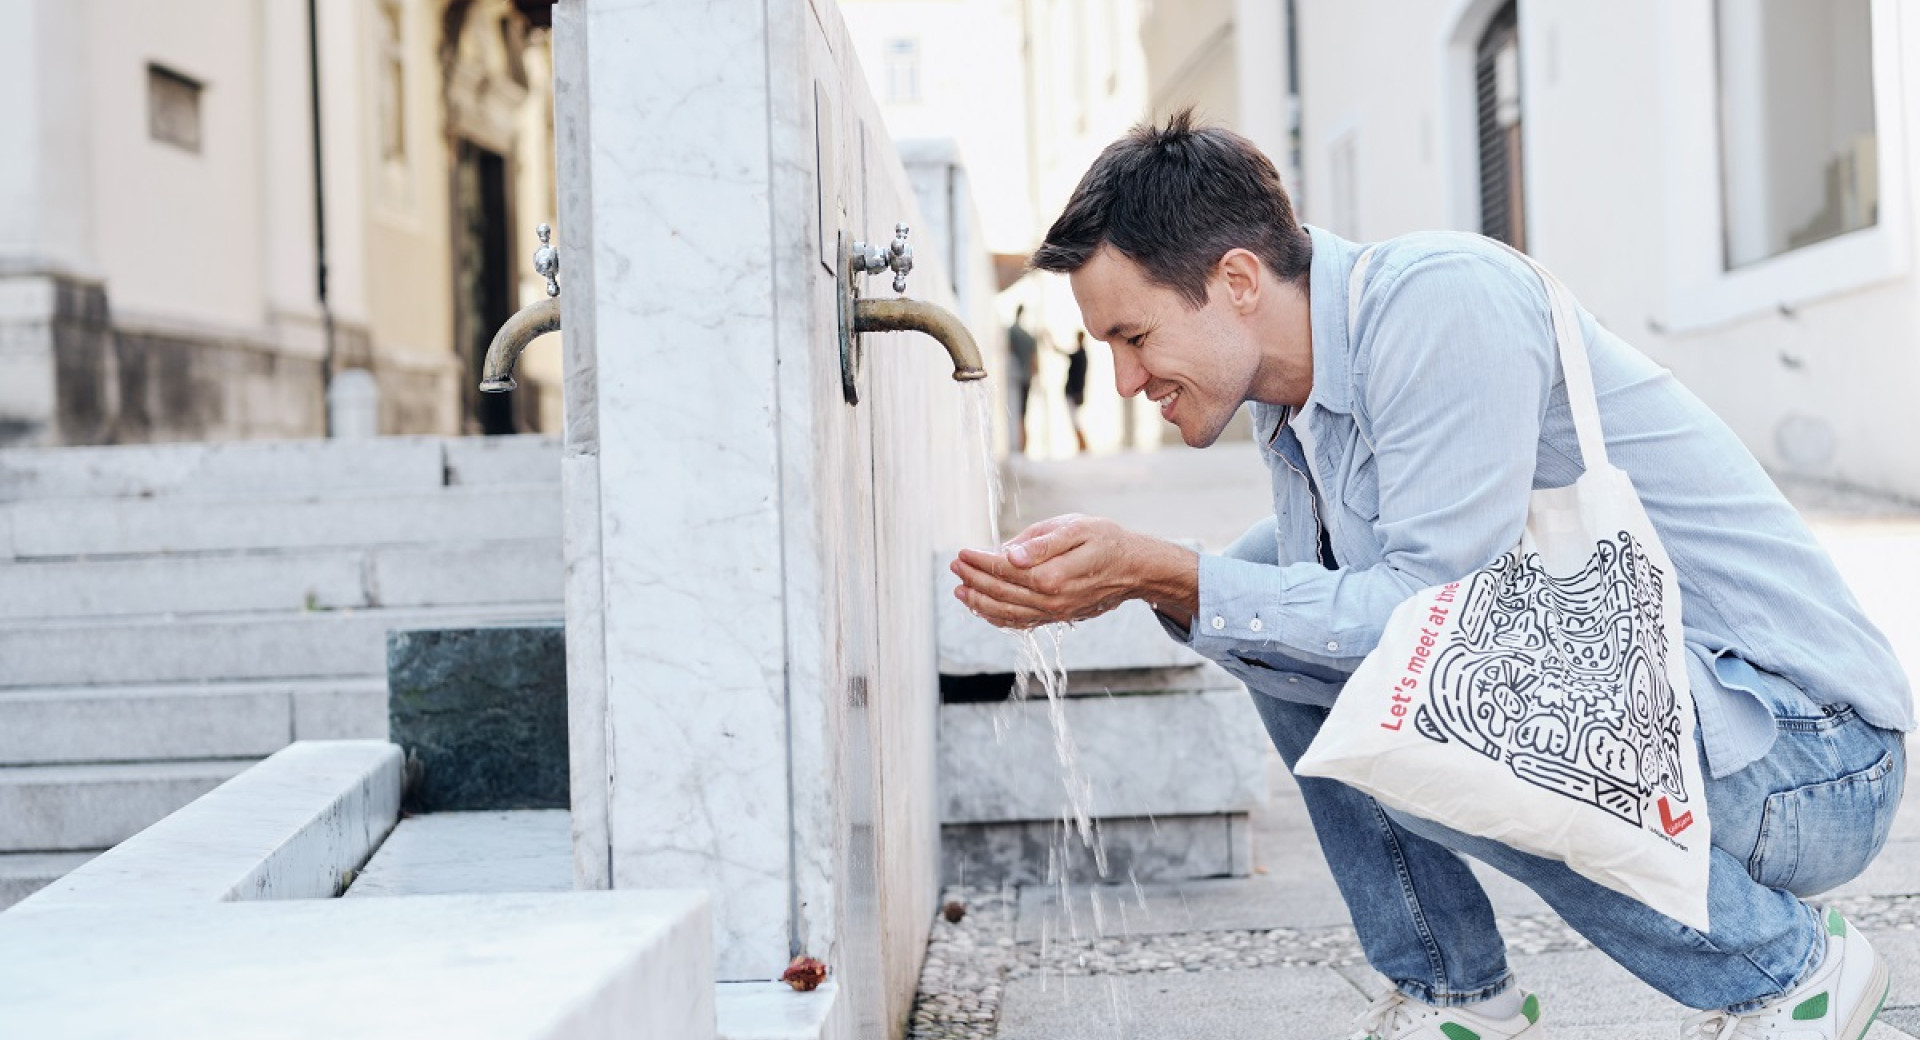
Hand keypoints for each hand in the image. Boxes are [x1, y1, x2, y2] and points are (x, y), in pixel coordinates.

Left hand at [950, 514, 1198, 629]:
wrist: (1135, 568)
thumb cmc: (1106, 540)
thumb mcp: (1076, 528)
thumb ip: (1040, 542)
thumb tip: (1007, 554)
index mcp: (1054, 575)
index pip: (1005, 569)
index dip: (980, 561)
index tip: (962, 551)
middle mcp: (1053, 600)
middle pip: (1001, 592)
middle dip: (973, 579)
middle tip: (954, 565)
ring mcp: (1055, 613)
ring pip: (1007, 613)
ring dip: (979, 603)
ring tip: (960, 590)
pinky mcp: (1058, 618)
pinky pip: (1021, 623)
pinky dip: (998, 618)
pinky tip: (983, 610)